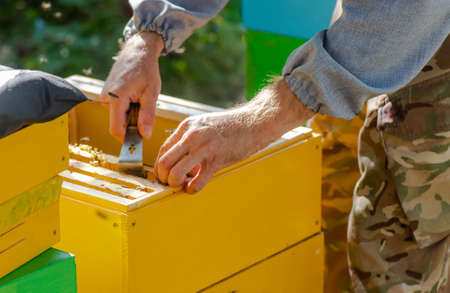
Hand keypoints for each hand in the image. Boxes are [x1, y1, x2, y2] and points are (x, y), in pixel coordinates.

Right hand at [101, 32, 163, 140]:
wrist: (137, 50)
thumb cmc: (146, 69)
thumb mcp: (151, 94)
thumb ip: (147, 116)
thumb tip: (145, 135)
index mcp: (115, 99)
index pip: (116, 130)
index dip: (127, 139)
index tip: (139, 141)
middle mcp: (106, 98)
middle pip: (118, 124)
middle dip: (132, 125)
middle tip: (146, 112)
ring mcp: (104, 96)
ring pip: (118, 117)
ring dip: (131, 116)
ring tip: (141, 100)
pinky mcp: (107, 94)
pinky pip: (117, 110)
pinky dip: (128, 109)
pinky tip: (136, 97)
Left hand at [155, 78, 314, 192]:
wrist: (253, 123)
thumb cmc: (230, 127)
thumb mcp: (203, 126)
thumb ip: (188, 140)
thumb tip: (177, 160)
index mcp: (186, 126)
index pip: (162, 150)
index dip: (160, 166)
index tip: (164, 174)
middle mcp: (192, 136)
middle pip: (163, 163)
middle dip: (163, 178)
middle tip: (170, 183)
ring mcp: (203, 148)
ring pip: (175, 173)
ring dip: (175, 184)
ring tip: (182, 185)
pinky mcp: (216, 160)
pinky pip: (197, 182)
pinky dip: (192, 189)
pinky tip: (194, 187)